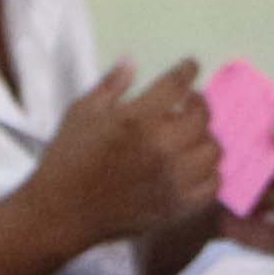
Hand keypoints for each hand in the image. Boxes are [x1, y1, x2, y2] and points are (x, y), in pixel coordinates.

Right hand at [23, 61, 223, 251]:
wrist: (61, 213)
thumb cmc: (67, 159)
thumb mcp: (81, 113)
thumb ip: (109, 86)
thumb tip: (131, 62)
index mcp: (136, 120)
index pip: (176, 85)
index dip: (188, 70)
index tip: (190, 66)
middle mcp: (161, 147)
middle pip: (201, 116)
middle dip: (198, 103)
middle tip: (189, 103)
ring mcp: (172, 180)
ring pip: (212, 150)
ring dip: (205, 137)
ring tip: (193, 136)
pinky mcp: (175, 207)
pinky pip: (212, 186)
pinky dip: (210, 173)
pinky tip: (196, 167)